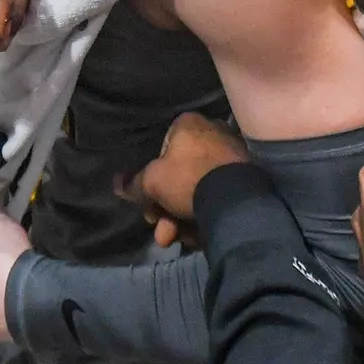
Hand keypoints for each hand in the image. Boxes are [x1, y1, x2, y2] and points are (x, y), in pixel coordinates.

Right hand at [123, 113, 248, 247]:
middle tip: (161, 230)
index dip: (151, 182)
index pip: (161, 151)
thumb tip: (117, 184)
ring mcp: (232, 155)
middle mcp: (213, 132)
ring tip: (177, 239)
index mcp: (189, 123)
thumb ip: (134, 183)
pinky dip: (205, 213)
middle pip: (180, 175)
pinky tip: (197, 236)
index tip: (148, 206)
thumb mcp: (152, 181)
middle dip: (166, 208)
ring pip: (198, 188)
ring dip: (182, 217)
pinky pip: (217, 195)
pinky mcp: (247, 176)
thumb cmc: (188, 178)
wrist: (235, 199)